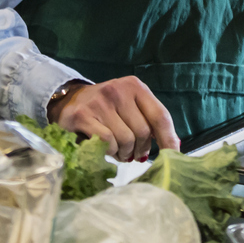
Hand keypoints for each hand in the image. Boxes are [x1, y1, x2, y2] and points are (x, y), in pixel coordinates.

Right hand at [48, 76, 180, 161]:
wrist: (69, 100)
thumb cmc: (106, 108)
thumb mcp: (130, 107)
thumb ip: (150, 120)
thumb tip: (174, 145)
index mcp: (135, 86)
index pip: (160, 115)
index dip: (168, 139)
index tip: (172, 156)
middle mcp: (118, 90)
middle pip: (143, 131)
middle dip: (141, 149)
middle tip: (134, 155)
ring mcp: (100, 102)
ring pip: (126, 140)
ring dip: (124, 153)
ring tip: (119, 152)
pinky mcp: (82, 115)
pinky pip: (107, 142)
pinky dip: (110, 152)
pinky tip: (106, 150)